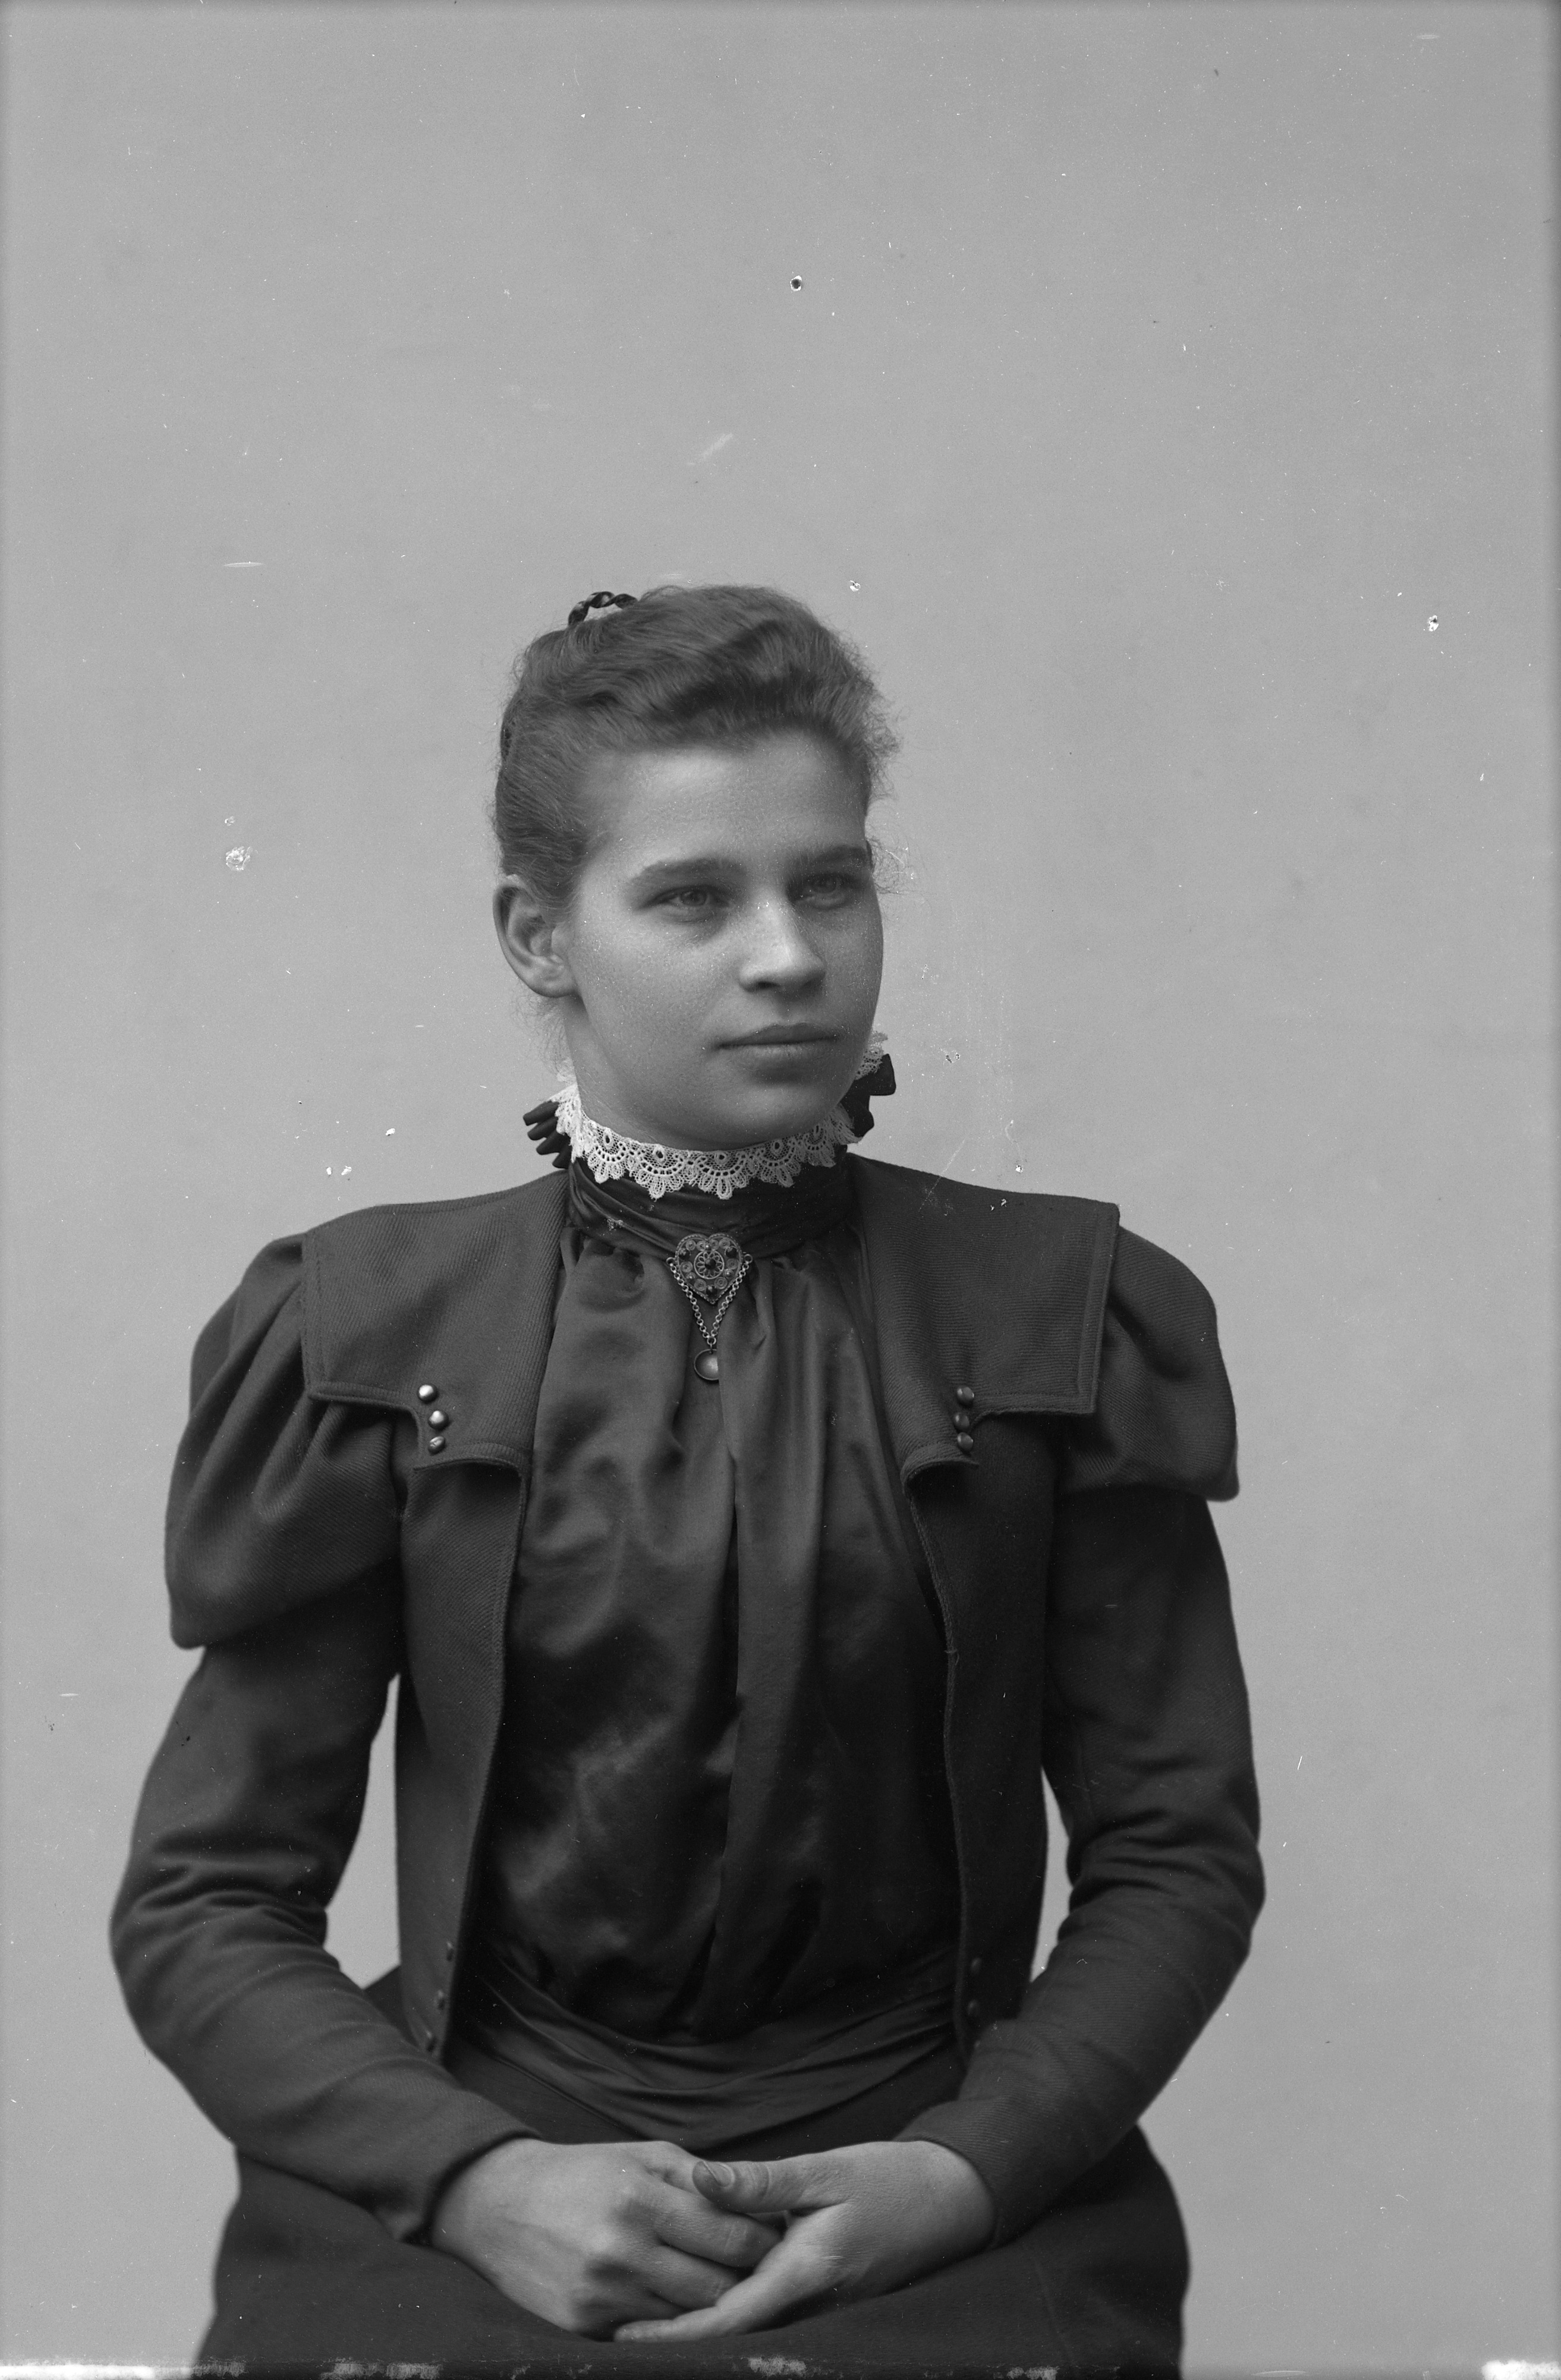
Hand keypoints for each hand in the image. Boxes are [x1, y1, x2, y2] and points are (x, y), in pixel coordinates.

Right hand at [430, 2136, 782, 2335]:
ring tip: (725, 2282)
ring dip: (713, 2304)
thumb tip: (761, 2197)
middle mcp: (622, 2251)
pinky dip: (674, 2319)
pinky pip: (653, 2332)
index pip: (730, 2235)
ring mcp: (604, 2294)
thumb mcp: (642, 2155)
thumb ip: (701, 2178)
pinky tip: (681, 2298)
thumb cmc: (583, 2173)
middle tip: (762, 2268)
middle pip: (716, 2286)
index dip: (763, 2241)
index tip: (777, 2237)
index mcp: (640, 2198)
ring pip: (689, 2317)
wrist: (499, 2207)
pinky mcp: (587, 2326)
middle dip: (746, 2278)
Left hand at [612, 2139, 995, 2342]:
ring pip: (748, 2326)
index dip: (673, 2335)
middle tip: (613, 2328)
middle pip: (731, 2333)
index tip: (623, 2336)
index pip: (727, 2320)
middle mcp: (811, 2303)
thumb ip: (761, 2182)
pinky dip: (729, 2309)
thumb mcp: (825, 2172)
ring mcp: (820, 2307)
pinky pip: (768, 2312)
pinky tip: (698, 2291)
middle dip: (675, 2337)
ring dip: (699, 2324)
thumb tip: (699, 2178)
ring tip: (639, 2315)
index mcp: (806, 2273)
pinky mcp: (826, 2298)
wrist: (953, 2201)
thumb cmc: (890, 2180)